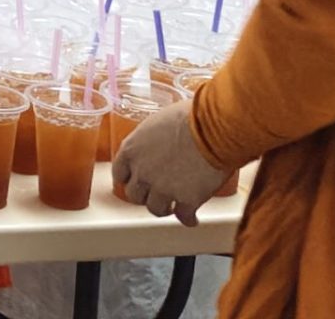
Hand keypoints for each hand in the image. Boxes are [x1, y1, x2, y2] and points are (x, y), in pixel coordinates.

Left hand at [112, 98, 231, 225]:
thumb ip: (152, 138)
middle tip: (155, 193)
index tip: (134, 181)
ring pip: (156, 209)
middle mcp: (142, 172)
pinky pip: (183, 217)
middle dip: (145, 195)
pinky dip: (187, 219)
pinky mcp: (187, 201)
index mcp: (132, 150)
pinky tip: (191, 218)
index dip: (129, 179)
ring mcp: (163, 188)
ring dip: (164, 208)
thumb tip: (159, 141)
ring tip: (172, 207)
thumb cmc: (190, 116)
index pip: (119, 173)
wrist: (215, 128)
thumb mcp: (159, 121)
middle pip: (135, 195)